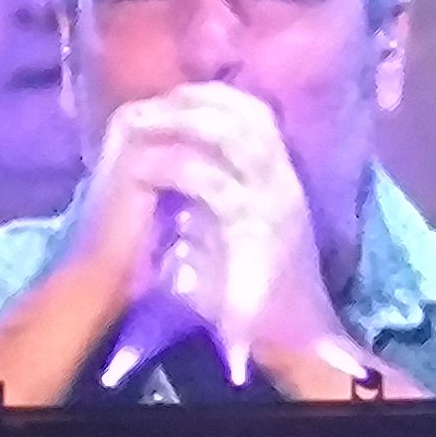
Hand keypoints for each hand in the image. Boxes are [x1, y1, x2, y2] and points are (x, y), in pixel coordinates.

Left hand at [99, 85, 352, 388]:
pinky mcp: (258, 226)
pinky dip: (177, 166)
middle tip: (151, 103)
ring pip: (238, 133)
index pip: (258, 115)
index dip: (215, 97)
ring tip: (145, 123)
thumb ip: (221, 201)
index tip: (172, 96)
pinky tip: (146, 167)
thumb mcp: (240, 234)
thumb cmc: (261, 296)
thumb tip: (179, 166)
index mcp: (283, 182)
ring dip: (187, 120)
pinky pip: (214, 181)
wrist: (291, 340)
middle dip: (197, 99)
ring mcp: (275, 201)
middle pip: (250, 114)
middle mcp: (285, 182)